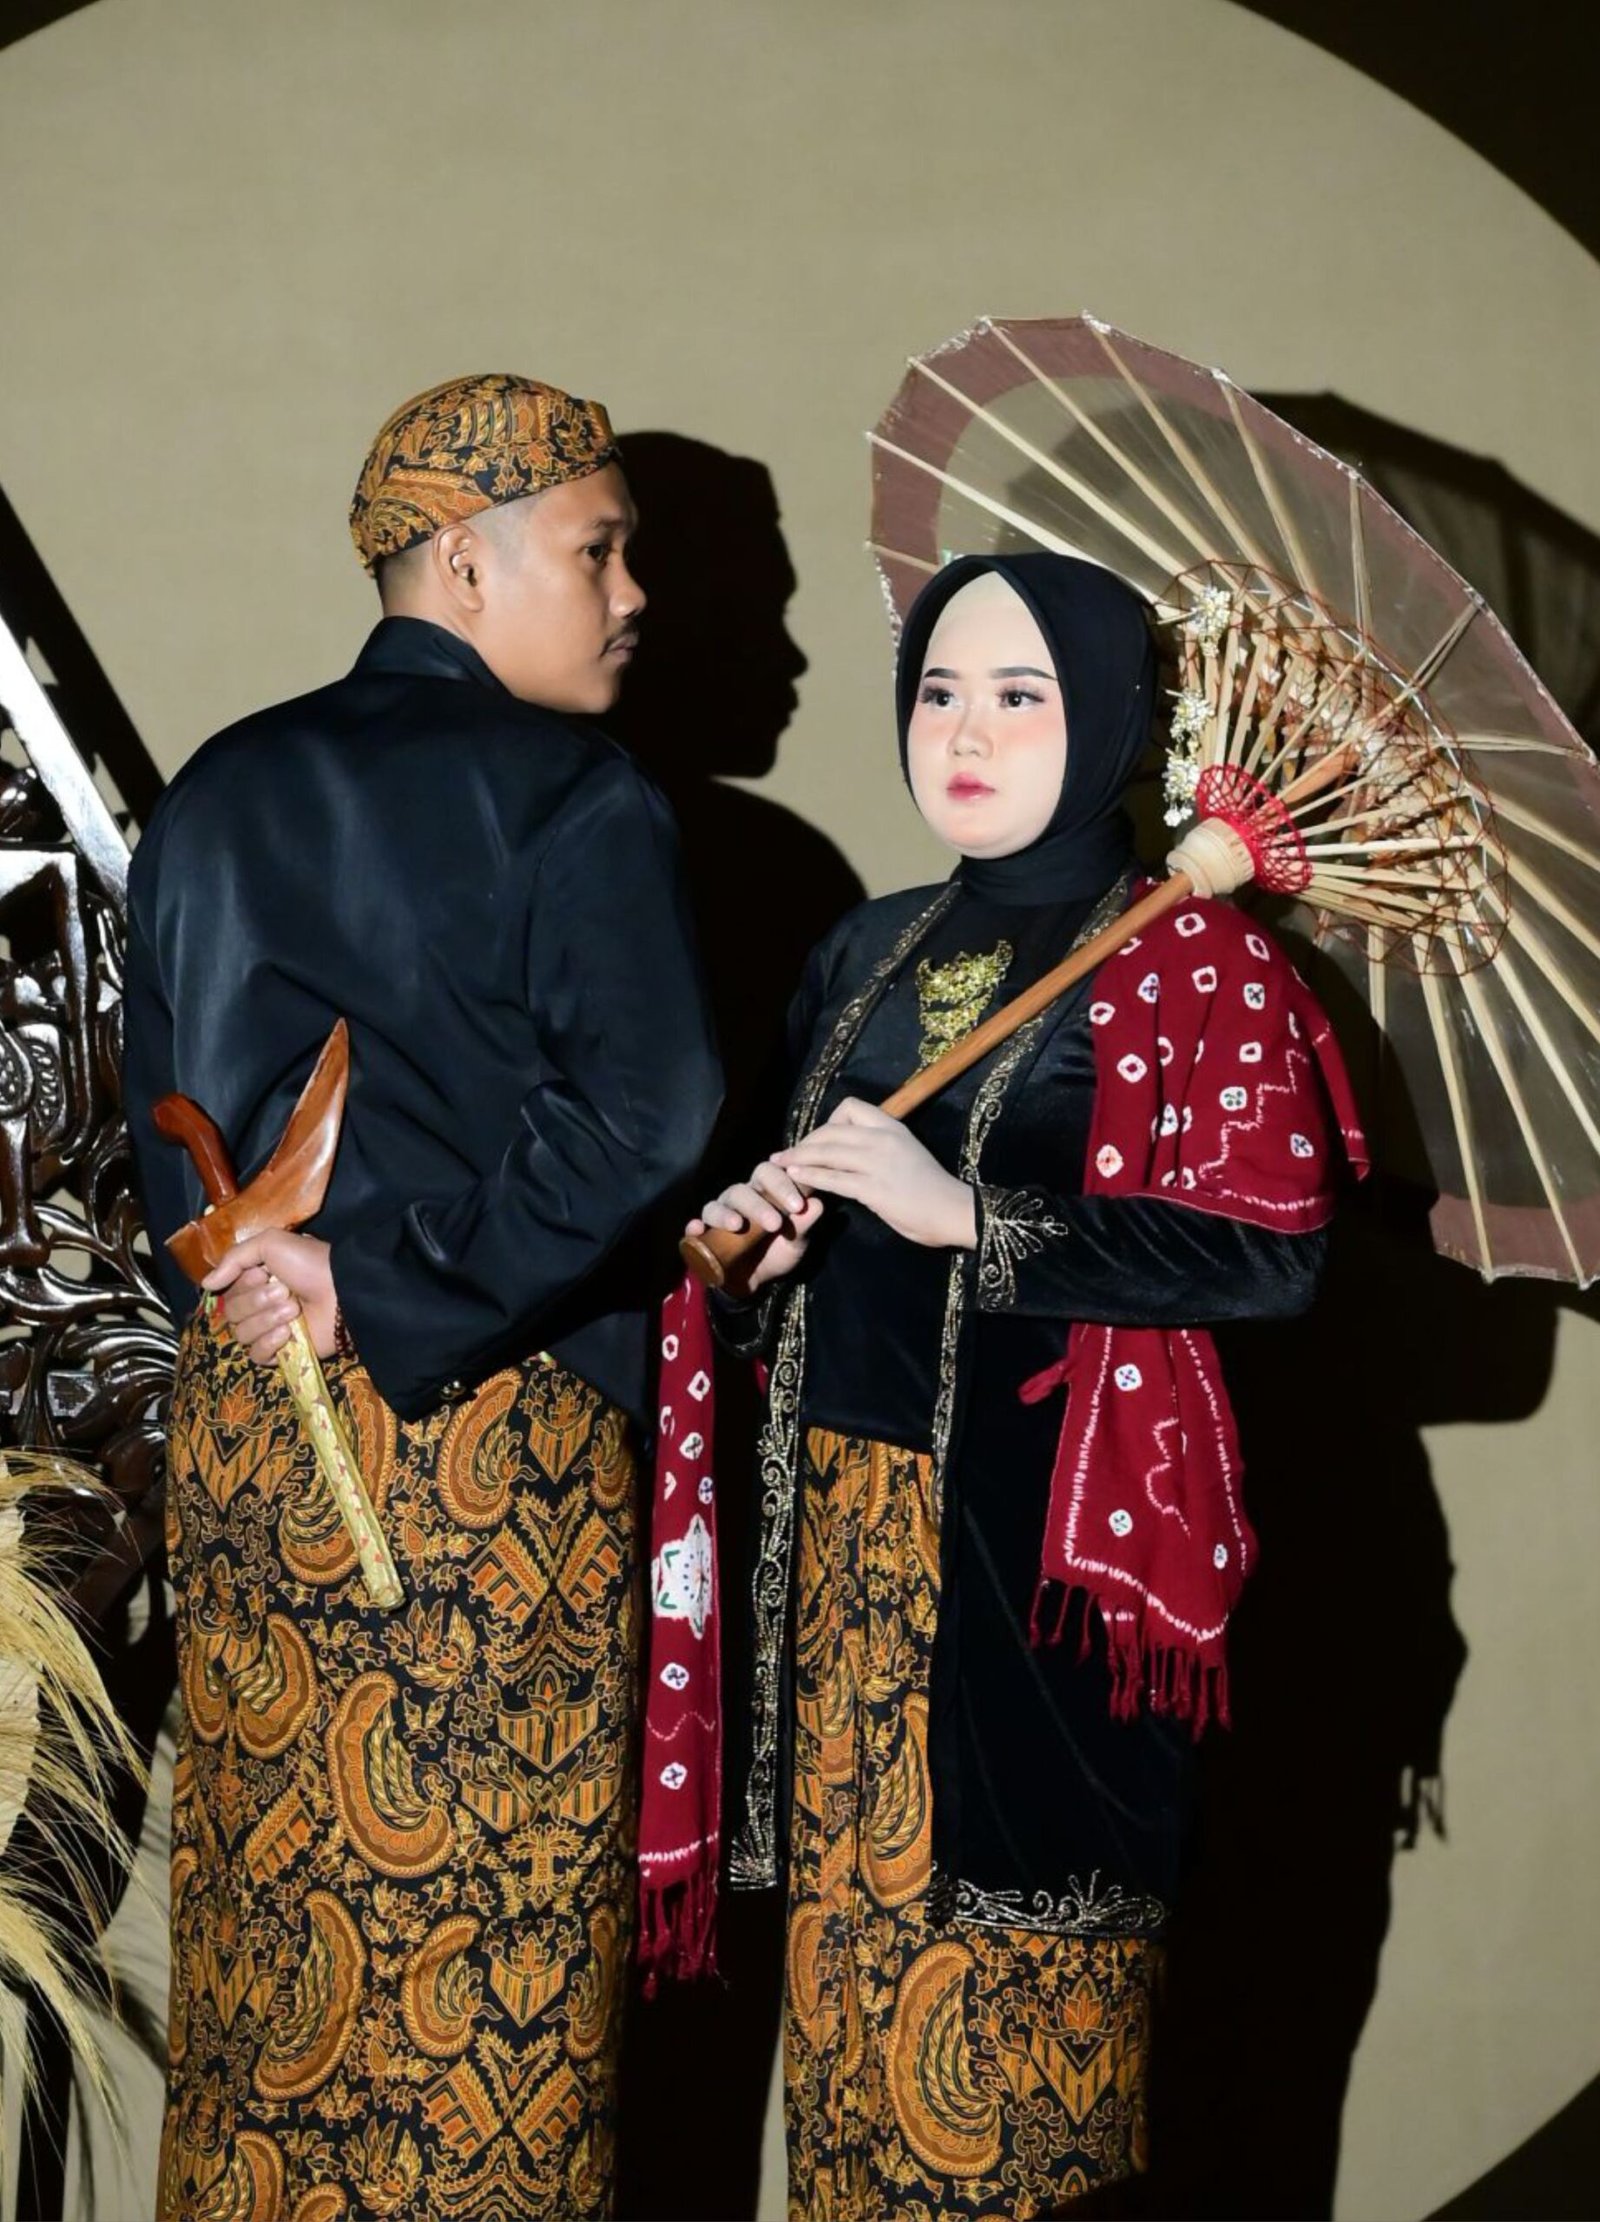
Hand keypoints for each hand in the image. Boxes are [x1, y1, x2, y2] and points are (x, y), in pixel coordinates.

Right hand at [202, 1230, 337, 1364]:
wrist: (343, 1290)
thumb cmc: (310, 1263)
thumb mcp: (270, 1243)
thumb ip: (234, 1259)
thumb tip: (206, 1284)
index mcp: (257, 1281)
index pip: (227, 1292)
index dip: (242, 1285)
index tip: (263, 1274)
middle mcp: (262, 1305)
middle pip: (231, 1313)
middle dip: (257, 1301)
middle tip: (285, 1292)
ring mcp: (272, 1330)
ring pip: (242, 1334)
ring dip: (266, 1319)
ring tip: (293, 1309)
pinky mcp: (284, 1353)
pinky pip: (257, 1356)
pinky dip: (269, 1344)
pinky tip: (287, 1333)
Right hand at [685, 1160, 825, 1292]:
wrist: (756, 1282)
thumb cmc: (777, 1253)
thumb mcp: (796, 1243)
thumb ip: (805, 1225)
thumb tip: (817, 1204)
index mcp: (765, 1192)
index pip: (770, 1173)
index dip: (783, 1183)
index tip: (798, 1205)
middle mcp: (741, 1198)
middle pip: (743, 1188)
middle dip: (759, 1203)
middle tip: (775, 1223)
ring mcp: (720, 1213)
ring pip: (718, 1203)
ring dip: (728, 1213)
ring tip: (739, 1226)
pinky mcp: (704, 1233)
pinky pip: (695, 1225)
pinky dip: (694, 1225)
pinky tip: (698, 1229)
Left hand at [774, 1099, 976, 1249]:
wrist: (954, 1210)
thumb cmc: (932, 1186)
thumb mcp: (907, 1152)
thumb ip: (881, 1146)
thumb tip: (852, 1150)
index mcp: (893, 1126)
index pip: (850, 1107)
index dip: (827, 1121)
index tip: (820, 1140)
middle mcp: (884, 1138)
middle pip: (831, 1130)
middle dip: (805, 1141)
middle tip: (787, 1154)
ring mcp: (878, 1162)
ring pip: (827, 1152)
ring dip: (798, 1157)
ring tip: (779, 1164)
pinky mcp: (873, 1188)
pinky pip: (833, 1178)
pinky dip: (810, 1177)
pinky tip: (797, 1179)